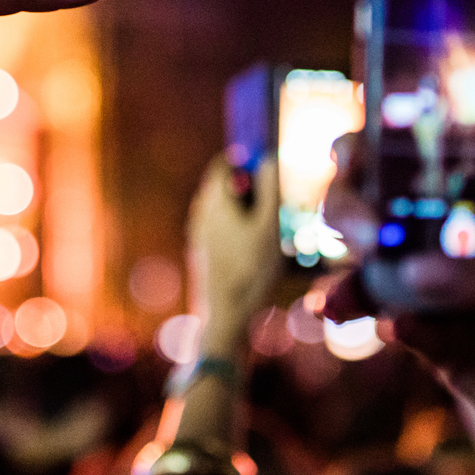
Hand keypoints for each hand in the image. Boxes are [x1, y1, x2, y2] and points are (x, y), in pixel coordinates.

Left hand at [186, 153, 279, 338]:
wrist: (227, 315)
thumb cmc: (251, 270)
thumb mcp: (269, 226)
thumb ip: (270, 189)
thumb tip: (269, 158)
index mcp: (214, 201)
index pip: (224, 164)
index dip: (247, 162)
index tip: (268, 172)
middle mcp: (201, 214)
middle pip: (225, 186)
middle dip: (249, 189)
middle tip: (274, 204)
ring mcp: (200, 235)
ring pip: (224, 210)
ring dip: (246, 211)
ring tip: (269, 231)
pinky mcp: (203, 254)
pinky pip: (222, 230)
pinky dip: (239, 231)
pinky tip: (257, 252)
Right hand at [323, 133, 474, 458]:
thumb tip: (416, 275)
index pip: (423, 154)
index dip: (377, 145)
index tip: (353, 151)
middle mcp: (453, 236)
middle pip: (377, 205)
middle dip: (352, 209)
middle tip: (365, 235)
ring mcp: (439, 290)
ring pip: (373, 271)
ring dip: (348, 280)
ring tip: (337, 304)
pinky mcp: (435, 344)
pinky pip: (396, 326)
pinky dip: (383, 323)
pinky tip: (388, 329)